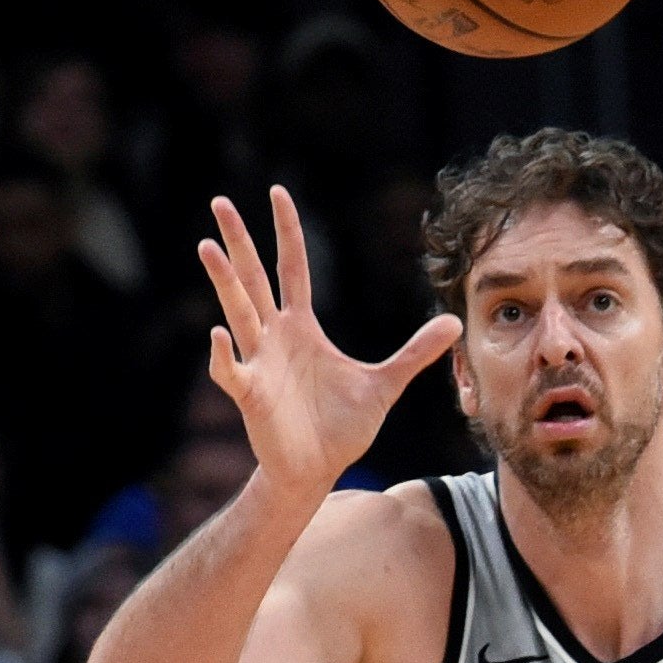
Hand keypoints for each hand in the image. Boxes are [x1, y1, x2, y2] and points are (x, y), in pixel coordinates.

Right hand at [198, 185, 457, 495]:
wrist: (318, 470)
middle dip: (238, 242)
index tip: (277, 193)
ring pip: (237, 313)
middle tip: (219, 202)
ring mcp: (258, 362)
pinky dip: (222, 355)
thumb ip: (416, 352)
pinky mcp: (251, 394)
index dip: (286, 232)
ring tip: (207, 247)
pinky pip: (231, 370)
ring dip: (223, 282)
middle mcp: (274, 337)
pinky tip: (217, 335)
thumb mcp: (385, 384)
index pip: (291, 268)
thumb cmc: (342, 428)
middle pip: (253, 279)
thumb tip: (455, 323)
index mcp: (301, 328)